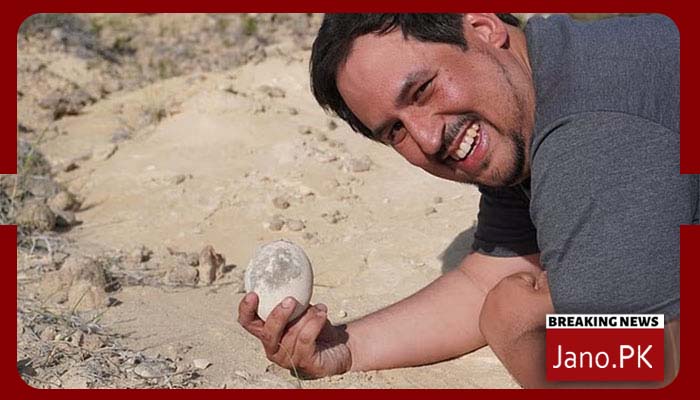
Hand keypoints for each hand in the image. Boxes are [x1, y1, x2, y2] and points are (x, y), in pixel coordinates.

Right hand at [237, 292, 351, 378]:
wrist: (340, 345)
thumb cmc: (315, 326)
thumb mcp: (300, 310)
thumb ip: (289, 300)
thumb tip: (287, 272)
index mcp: (267, 332)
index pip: (248, 323)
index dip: (246, 310)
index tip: (253, 294)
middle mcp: (273, 348)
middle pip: (267, 333)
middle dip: (278, 315)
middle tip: (290, 300)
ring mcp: (288, 359)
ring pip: (292, 334)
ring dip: (307, 316)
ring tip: (319, 308)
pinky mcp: (306, 364)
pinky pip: (306, 339)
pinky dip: (315, 323)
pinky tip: (322, 313)